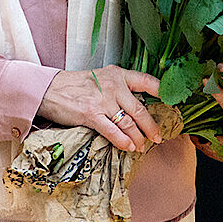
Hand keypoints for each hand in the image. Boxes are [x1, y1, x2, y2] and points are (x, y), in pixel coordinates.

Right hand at [38, 65, 163, 152]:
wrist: (49, 89)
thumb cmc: (74, 85)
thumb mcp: (99, 77)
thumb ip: (117, 87)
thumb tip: (135, 106)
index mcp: (117, 74)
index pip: (146, 80)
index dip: (162, 91)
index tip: (173, 102)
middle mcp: (113, 85)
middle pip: (140, 109)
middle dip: (152, 126)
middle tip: (158, 137)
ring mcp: (102, 100)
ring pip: (129, 123)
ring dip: (138, 138)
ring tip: (142, 146)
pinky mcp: (91, 114)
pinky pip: (113, 131)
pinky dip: (123, 141)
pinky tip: (129, 147)